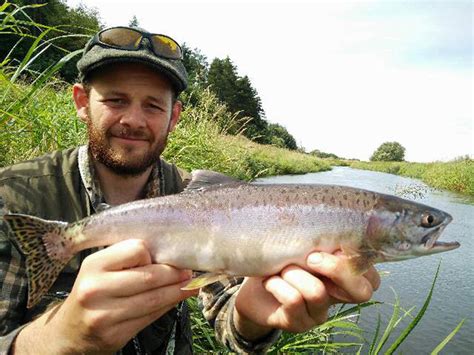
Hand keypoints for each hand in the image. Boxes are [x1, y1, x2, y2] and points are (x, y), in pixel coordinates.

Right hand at [15, 239, 197, 353]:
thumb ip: (128, 261)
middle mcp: (95, 289)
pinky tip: (176, 299)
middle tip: (188, 272)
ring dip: (177, 292)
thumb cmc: (91, 293)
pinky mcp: (115, 336)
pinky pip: (150, 318)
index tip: (160, 259)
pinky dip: (167, 307)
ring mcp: (104, 315)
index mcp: (94, 265)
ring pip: (153, 300)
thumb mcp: (100, 269)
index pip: (136, 249)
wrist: (67, 333)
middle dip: (174, 274)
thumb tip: (170, 256)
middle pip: (149, 277)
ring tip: (190, 285)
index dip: (153, 254)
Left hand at [233, 252, 380, 339]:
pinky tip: (269, 281)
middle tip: (311, 257)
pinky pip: (293, 300)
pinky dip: (277, 284)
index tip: (334, 244)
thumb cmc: (280, 259)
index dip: (358, 260)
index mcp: (344, 276)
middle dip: (336, 268)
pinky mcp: (298, 324)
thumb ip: (320, 241)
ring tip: (282, 268)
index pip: (372, 276)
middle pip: (361, 291)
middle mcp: (337, 296)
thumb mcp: (302, 245)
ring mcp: (319, 313)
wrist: (252, 287)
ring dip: (294, 274)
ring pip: (317, 292)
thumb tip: (333, 224)